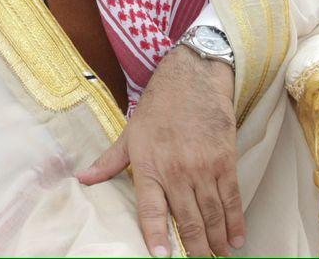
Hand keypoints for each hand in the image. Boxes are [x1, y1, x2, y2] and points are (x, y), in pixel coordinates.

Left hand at [78, 49, 243, 256]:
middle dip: (195, 249)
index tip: (161, 258)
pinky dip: (235, 221)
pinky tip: (237, 239)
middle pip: (188, 220)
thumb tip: (82, 179)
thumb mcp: (129, 133)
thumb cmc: (158, 107)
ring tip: (218, 257)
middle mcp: (176, 170)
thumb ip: (109, 162)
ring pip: (212, 214)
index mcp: (149, 166)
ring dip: (216, 240)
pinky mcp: (225, 161)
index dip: (156, 237)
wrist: (193, 79)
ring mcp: (203, 167)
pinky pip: (232, 198)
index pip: (151, 211)